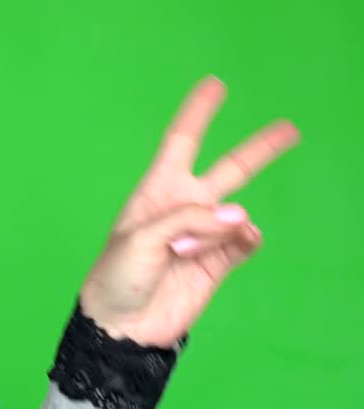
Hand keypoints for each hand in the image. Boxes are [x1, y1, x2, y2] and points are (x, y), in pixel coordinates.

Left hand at [79, 75, 299, 346]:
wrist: (122, 324)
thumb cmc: (117, 273)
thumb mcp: (140, 238)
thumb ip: (189, 221)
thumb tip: (240, 217)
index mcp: (158, 191)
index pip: (181, 142)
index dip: (197, 113)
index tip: (215, 85)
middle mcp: (185, 207)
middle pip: (229, 169)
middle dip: (258, 150)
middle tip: (290, 128)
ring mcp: (205, 235)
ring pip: (236, 214)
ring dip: (221, 228)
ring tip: (187, 252)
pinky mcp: (219, 264)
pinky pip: (244, 244)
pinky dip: (245, 241)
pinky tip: (241, 242)